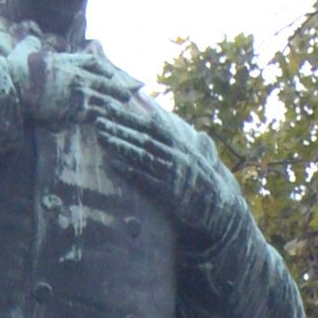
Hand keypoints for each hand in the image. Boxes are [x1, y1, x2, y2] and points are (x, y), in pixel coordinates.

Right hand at [15, 46, 133, 127]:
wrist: (16, 86)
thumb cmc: (17, 68)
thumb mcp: (26, 48)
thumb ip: (32, 43)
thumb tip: (31, 39)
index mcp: (70, 61)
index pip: (94, 63)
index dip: (103, 70)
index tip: (109, 75)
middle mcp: (78, 77)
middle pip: (105, 83)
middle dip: (116, 90)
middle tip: (126, 95)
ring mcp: (78, 94)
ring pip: (103, 101)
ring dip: (110, 106)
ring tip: (119, 111)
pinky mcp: (73, 111)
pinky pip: (92, 116)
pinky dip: (99, 119)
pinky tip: (105, 123)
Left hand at [84, 85, 234, 240]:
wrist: (219, 211)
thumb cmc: (205, 185)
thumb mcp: (201, 161)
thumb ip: (192, 144)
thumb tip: (197, 133)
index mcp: (181, 146)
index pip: (152, 125)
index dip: (131, 115)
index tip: (111, 106)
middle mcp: (177, 156)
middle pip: (144, 137)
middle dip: (120, 127)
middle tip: (98, 118)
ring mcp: (173, 174)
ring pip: (142, 155)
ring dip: (120, 144)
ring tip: (101, 136)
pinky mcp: (169, 193)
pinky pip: (144, 178)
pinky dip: (127, 170)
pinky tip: (111, 163)